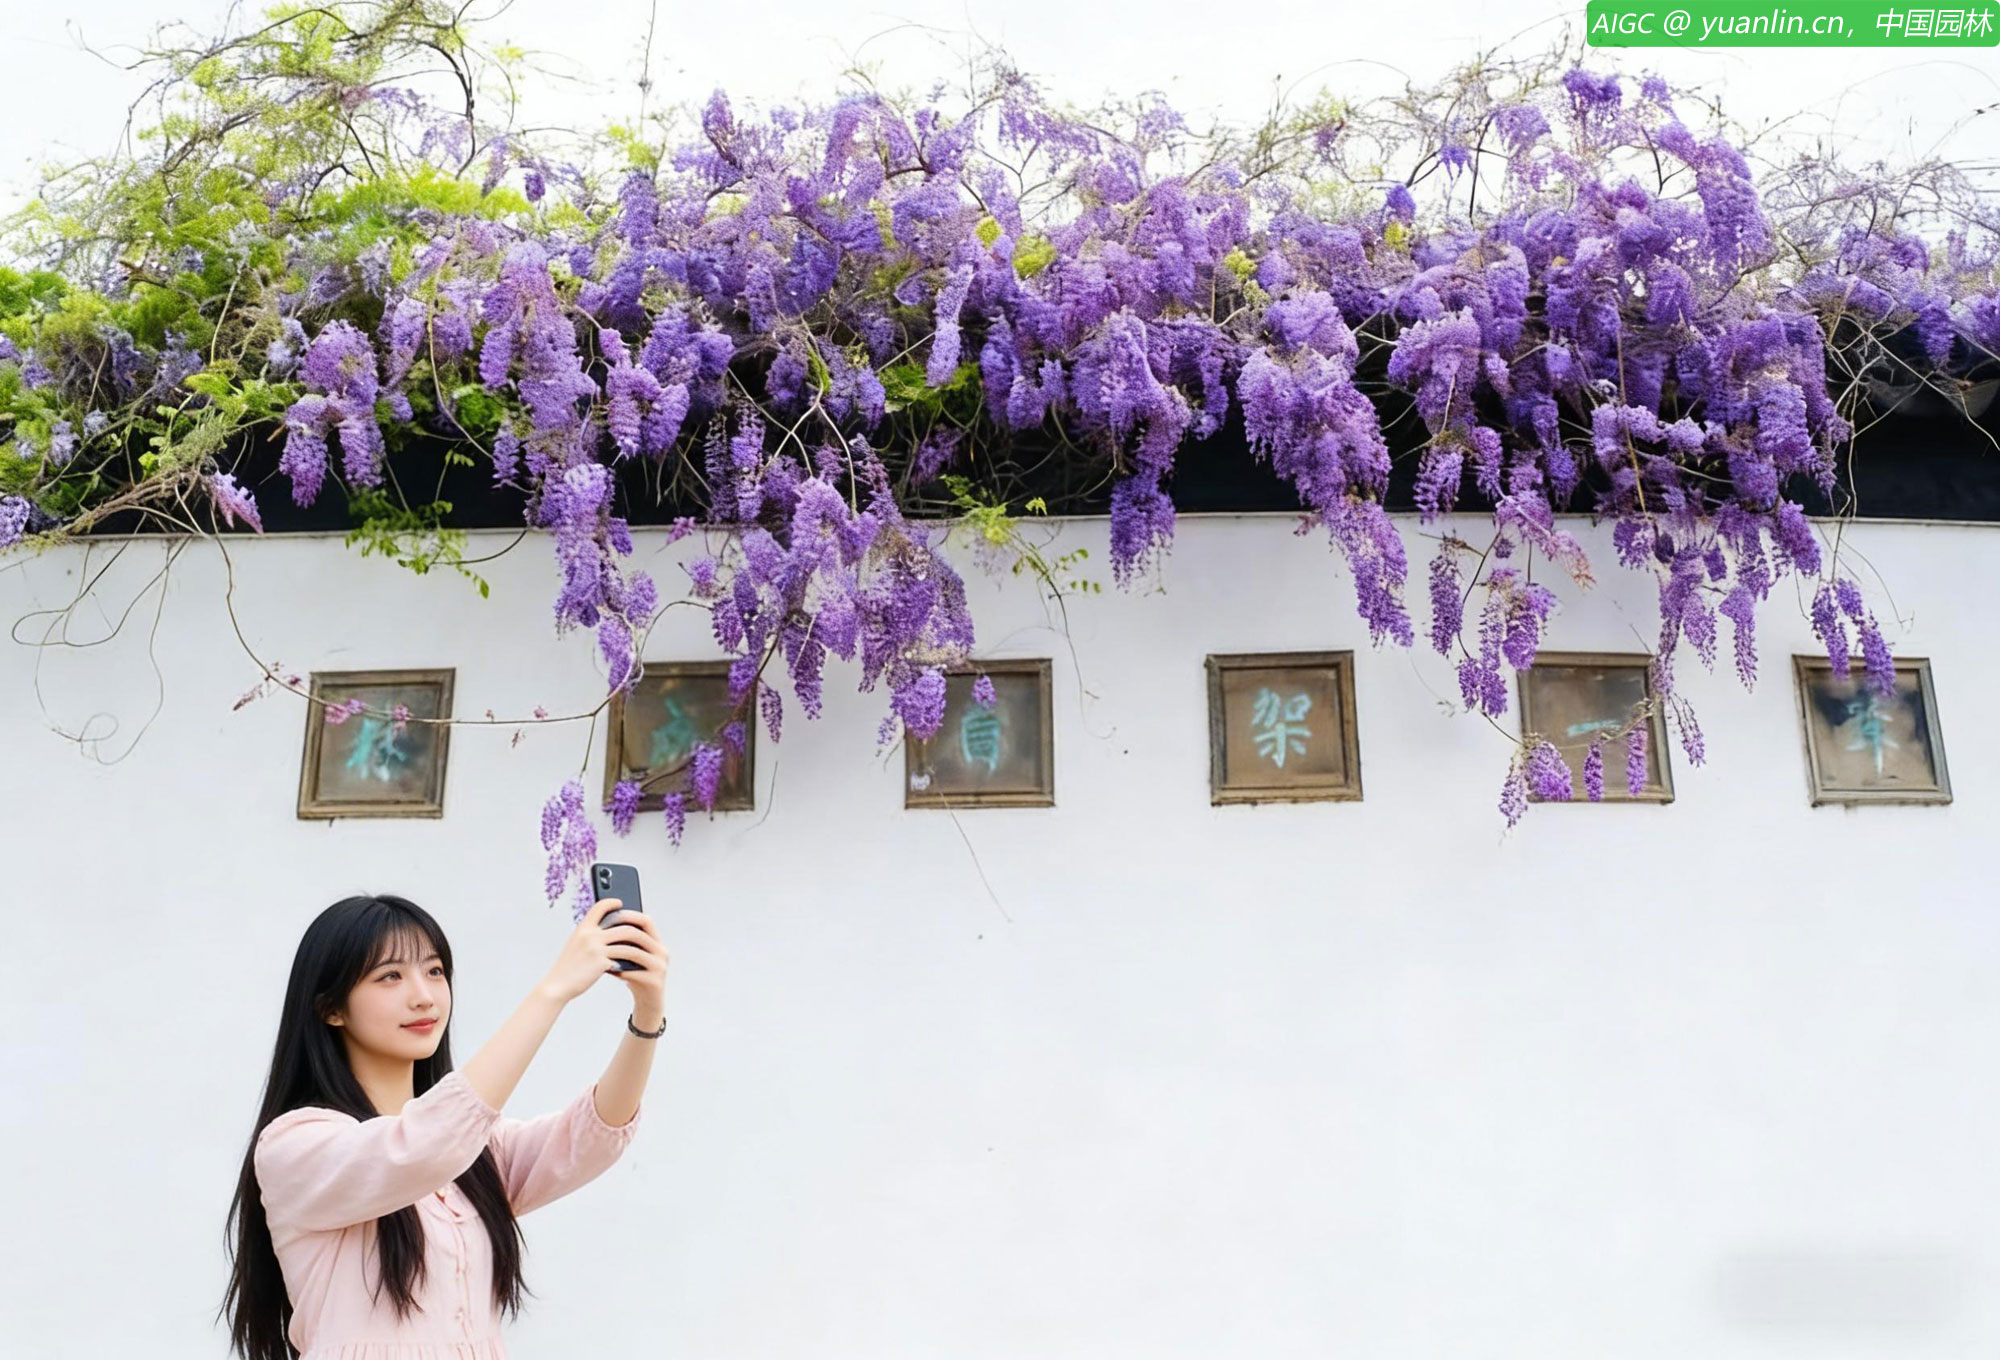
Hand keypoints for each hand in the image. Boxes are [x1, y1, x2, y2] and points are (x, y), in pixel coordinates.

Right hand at [538, 898, 662, 1004]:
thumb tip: (609, 931)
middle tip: (644, 930)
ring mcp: (596, 948)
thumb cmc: (567, 967)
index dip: (611, 902)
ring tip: (644, 948)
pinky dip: (631, 960)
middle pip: (622, 924)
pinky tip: (636, 963)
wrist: (557, 985)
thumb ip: (590, 936)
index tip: (620, 903)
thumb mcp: (575, 945)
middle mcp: (589, 934)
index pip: (599, 907)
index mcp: (582, 928)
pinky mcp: (602, 963)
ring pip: (626, 940)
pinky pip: (623, 958)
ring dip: (637, 945)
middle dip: (636, 927)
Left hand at [606, 905, 668, 1021]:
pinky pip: (634, 973)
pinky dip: (619, 970)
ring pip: (636, 954)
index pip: (646, 921)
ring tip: (601, 950)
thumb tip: (602, 925)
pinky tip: (606, 969)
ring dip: (617, 952)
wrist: (648, 1001)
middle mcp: (662, 953)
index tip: (611, 913)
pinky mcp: (655, 982)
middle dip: (620, 932)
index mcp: (657, 943)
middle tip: (601, 931)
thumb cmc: (636, 975)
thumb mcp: (632, 957)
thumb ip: (625, 943)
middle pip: (641, 935)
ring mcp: (660, 967)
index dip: (629, 915)